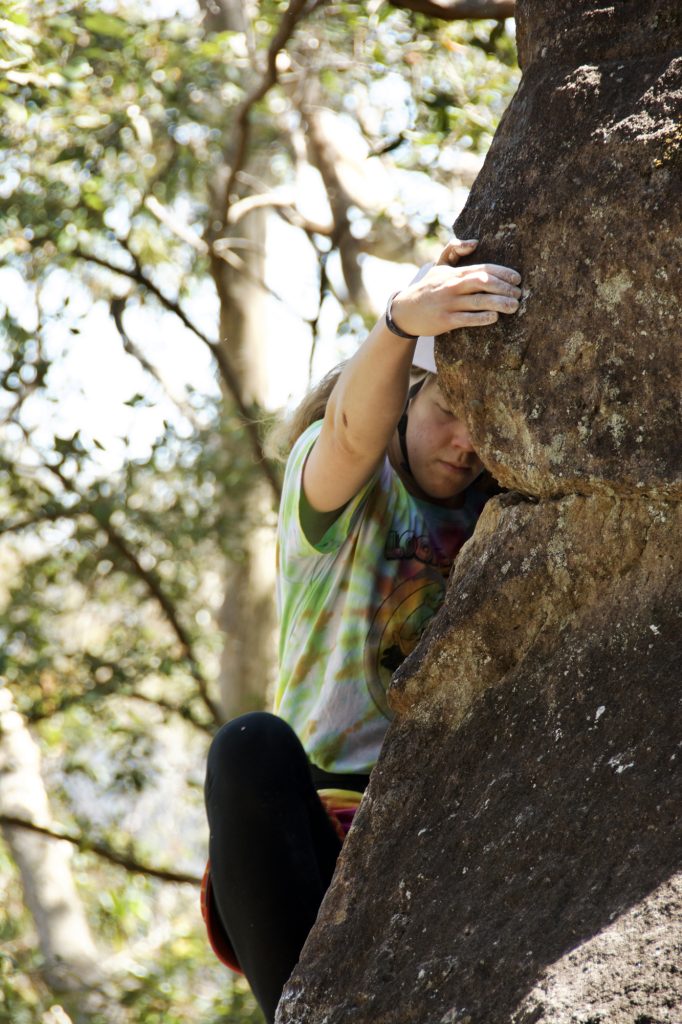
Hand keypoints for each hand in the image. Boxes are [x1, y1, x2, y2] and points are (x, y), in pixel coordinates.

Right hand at [390, 239, 521, 336]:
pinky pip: (467, 319)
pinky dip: (481, 318)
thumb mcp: (438, 266)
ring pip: (478, 301)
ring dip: (499, 303)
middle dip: (504, 287)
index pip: (483, 268)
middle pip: (483, 282)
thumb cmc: (428, 287)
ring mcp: (449, 303)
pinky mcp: (445, 320)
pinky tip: (494, 317)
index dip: (503, 272)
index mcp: (455, 273)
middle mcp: (452, 286)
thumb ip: (454, 249)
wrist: (405, 311)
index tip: (517, 279)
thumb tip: (474, 243)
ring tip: (514, 307)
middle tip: (519, 294)